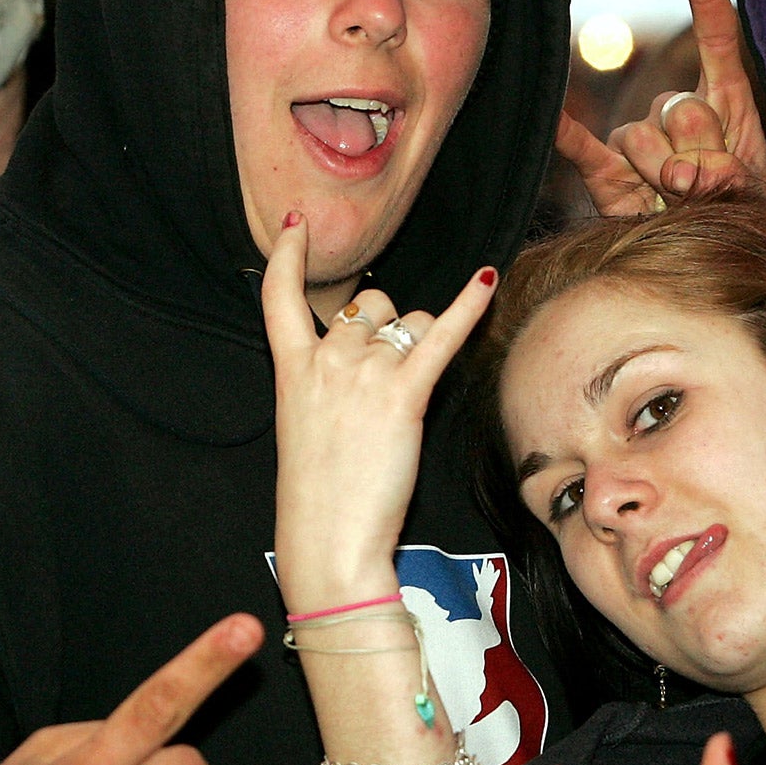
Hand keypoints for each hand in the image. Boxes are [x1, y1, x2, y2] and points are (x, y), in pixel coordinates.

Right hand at [262, 211, 497, 610]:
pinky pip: (442, 337)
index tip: (295, 224)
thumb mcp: (304, 427)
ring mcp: (363, 374)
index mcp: (292, 370)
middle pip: (370, 307)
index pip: (279, 297)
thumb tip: (368, 353)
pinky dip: (468, 308)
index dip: (286, 255)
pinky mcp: (404, 394)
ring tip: (412, 396)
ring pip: (410, 323)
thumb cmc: (320, 496)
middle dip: (388, 329)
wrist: (330, 540)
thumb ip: (325, 383)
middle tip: (389, 382)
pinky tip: (486, 280)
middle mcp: (325, 361)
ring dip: (421, 345)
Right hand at [558, 0, 765, 216]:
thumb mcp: (756, 196)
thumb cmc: (741, 218)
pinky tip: (551, 114)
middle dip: (699, 150)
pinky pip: (581, 146)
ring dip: (662, 174)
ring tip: (679, 204)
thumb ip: (734, 180)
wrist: (707, 257)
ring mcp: (637, 140)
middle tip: (710, 187)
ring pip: (640, 137)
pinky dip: (564, 131)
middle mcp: (675, 112)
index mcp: (725, 101)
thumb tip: (688, 175)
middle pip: (678, 105)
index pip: (716, 38)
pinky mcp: (605, 172)